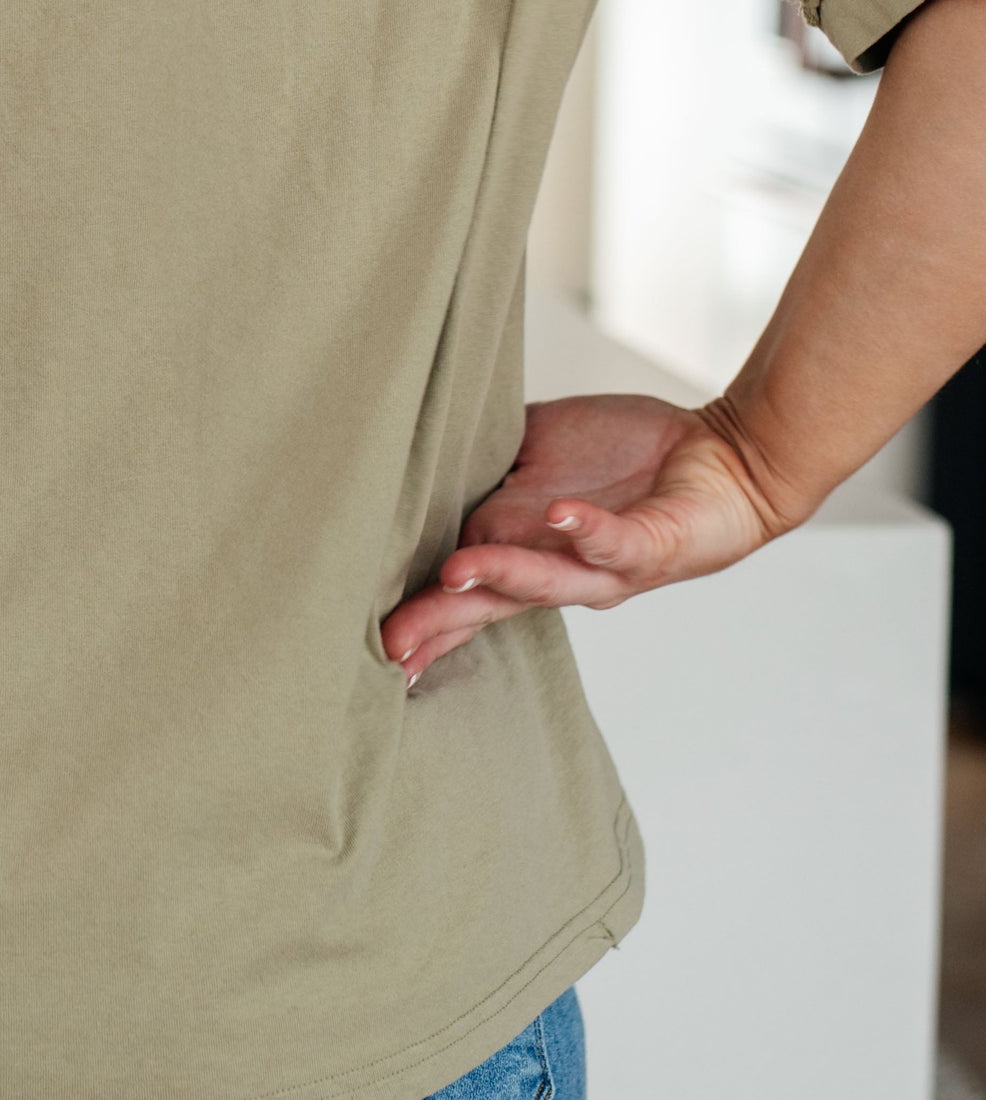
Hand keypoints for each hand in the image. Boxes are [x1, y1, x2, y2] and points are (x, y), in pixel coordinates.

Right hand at [380, 391, 793, 687]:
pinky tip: (559, 515)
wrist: (726, 457)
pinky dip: (585, 530)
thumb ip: (489, 465)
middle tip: (391, 644)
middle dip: (440, 623)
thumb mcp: (542, 454)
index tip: (372, 645)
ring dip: (501, 575)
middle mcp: (561, 574)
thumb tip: (431, 455)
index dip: (420, 617)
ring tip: (455, 573)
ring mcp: (604, 567)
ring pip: (545, 582)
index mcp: (526, 552)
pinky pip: (614, 542)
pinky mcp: (649, 546)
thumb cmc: (632, 458)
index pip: (462, 592)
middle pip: (490, 605)